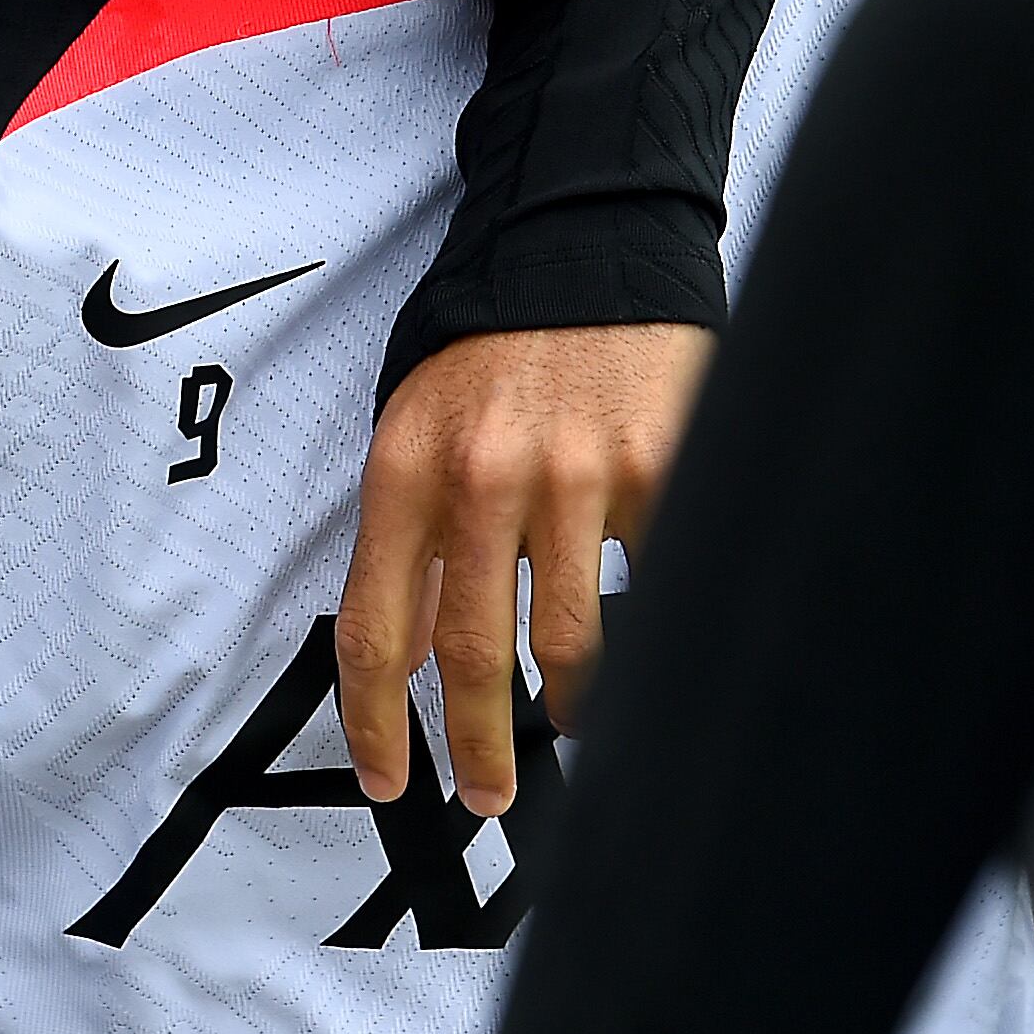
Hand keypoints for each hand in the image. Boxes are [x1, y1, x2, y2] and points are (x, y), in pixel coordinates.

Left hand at [333, 321, 712, 814]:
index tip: (389, 782)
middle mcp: (485, 476)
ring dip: (570, 708)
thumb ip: (413, 534)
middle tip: (485, 793)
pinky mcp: (660, 467)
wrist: (585, 240)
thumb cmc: (495, 339)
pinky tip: (645, 642)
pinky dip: (648, 629)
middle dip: (480, 749)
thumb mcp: (417, 423)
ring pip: (571, 643)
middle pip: (474, 658)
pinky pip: (652, 584)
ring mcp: (578, 476)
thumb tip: (412, 650)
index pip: (374, 629)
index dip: (377, 725)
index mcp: (408, 467)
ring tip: (570, 723)